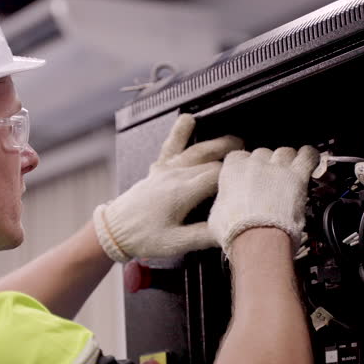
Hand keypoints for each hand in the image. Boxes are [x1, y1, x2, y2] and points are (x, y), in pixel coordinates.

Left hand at [93, 114, 242, 261]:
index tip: (248, 181)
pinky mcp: (157, 169)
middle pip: (212, 161)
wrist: (114, 231)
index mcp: (182, 192)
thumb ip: (206, 236)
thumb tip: (228, 230)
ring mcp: (165, 170)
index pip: (218, 176)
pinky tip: (188, 120)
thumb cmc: (142, 237)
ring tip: (236, 142)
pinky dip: (180, 131)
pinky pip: (170, 145)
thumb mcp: (177, 243)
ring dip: (217, 144)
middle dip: (233, 160)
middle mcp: (174, 176)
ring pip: (196, 150)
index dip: (236, 177)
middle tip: (250, 164)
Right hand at [207, 146, 318, 254]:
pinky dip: (309, 155)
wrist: (256, 238)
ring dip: (286, 160)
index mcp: (233, 170)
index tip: (247, 174)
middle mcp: (255, 164)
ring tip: (289, 168)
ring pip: (284, 152)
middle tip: (268, 178)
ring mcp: (277, 168)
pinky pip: (307, 156)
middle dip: (266, 164)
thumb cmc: (236, 230)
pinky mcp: (297, 176)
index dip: (244, 166)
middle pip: (262, 153)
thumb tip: (225, 207)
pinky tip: (310, 157)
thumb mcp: (217, 215)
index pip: (238, 156)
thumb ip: (223, 202)